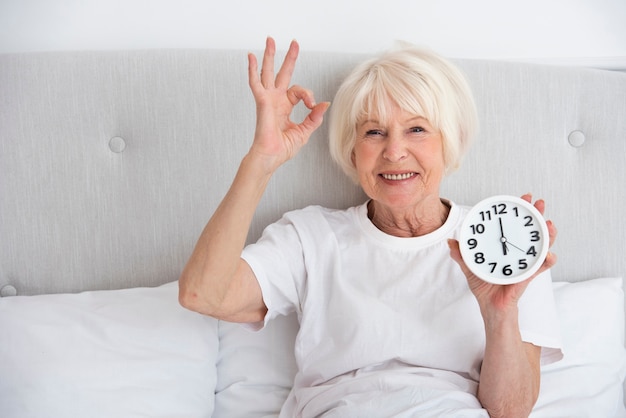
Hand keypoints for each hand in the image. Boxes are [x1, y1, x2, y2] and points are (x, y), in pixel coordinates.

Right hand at [247, 37, 329, 169]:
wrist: (271, 157)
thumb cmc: (283, 148)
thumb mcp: (304, 131)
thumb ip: (314, 117)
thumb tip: (324, 104)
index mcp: (284, 107)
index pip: (298, 91)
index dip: (309, 96)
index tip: (312, 106)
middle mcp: (275, 100)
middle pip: (282, 74)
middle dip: (289, 58)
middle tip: (295, 43)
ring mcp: (268, 100)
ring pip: (268, 72)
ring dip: (269, 56)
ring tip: (270, 40)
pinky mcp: (262, 102)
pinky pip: (255, 82)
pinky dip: (252, 69)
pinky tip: (250, 56)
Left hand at [448, 193, 557, 311]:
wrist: (491, 307)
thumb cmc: (485, 286)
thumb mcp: (471, 267)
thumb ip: (461, 254)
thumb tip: (450, 241)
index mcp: (507, 247)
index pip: (515, 225)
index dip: (520, 211)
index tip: (523, 198)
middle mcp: (520, 253)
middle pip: (533, 231)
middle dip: (538, 215)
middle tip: (539, 203)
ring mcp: (526, 263)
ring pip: (542, 246)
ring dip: (548, 235)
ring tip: (550, 225)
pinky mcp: (527, 276)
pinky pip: (541, 268)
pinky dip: (547, 261)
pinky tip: (549, 254)